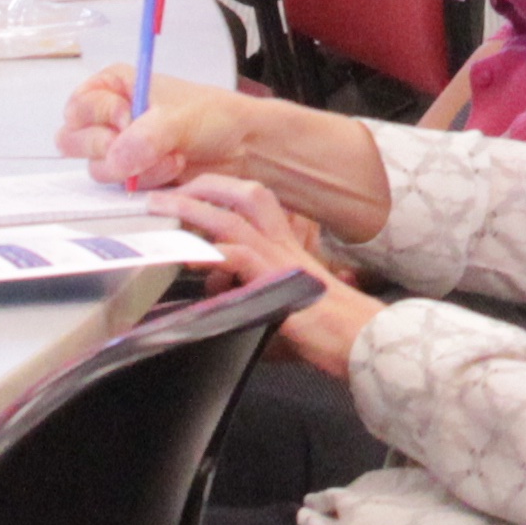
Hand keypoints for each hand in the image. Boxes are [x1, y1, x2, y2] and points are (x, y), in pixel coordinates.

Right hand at [61, 65, 276, 191]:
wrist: (243, 145)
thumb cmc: (215, 116)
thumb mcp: (180, 117)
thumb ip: (146, 137)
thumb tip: (116, 159)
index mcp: (114, 86)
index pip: (78, 106)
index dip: (101, 116)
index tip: (129, 118)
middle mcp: (109, 117)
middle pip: (74, 141)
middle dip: (111, 148)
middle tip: (140, 146)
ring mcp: (118, 149)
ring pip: (99, 169)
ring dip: (137, 168)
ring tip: (172, 155)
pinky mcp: (131, 176)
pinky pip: (120, 188)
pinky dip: (148, 182)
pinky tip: (174, 170)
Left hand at [154, 176, 389, 376]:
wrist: (362, 338)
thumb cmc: (328, 329)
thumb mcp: (282, 302)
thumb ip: (247, 295)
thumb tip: (216, 301)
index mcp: (285, 247)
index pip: (253, 206)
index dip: (222, 193)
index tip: (190, 192)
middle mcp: (282, 245)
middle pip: (245, 195)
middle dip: (206, 185)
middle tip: (170, 189)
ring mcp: (279, 259)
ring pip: (234, 218)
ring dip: (194, 208)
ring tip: (163, 206)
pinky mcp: (276, 281)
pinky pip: (239, 256)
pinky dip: (211, 252)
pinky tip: (189, 256)